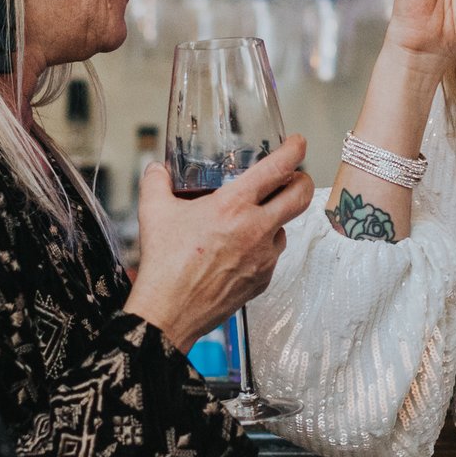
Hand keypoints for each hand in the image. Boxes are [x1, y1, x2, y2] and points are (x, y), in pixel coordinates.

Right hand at [125, 137, 315, 354]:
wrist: (169, 312)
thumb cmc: (164, 265)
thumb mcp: (153, 212)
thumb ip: (156, 182)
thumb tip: (157, 170)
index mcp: (233, 205)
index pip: (277, 168)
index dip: (294, 150)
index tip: (297, 143)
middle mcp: (256, 229)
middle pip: (300, 197)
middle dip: (302, 180)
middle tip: (294, 176)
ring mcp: (264, 257)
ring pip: (284, 228)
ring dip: (276, 219)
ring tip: (253, 220)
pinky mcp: (263, 280)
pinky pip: (272, 256)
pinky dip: (262, 248)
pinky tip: (240, 250)